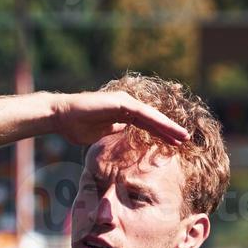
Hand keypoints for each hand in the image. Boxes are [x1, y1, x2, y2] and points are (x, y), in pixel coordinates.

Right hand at [49, 91, 189, 147]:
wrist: (61, 116)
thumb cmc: (76, 127)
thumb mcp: (102, 136)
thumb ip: (114, 135)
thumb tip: (123, 141)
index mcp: (122, 114)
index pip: (147, 126)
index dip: (161, 135)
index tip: (174, 145)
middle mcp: (126, 105)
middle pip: (153, 121)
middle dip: (169, 131)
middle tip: (186, 140)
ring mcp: (124, 102)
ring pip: (152, 116)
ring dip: (168, 126)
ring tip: (183, 136)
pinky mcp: (121, 102)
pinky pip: (143, 113)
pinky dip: (157, 121)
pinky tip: (169, 129)